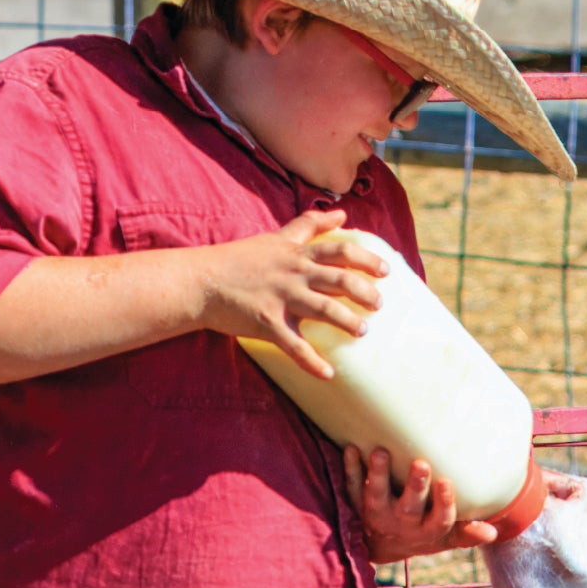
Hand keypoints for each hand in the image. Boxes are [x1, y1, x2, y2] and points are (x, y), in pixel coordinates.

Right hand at [196, 209, 388, 379]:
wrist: (200, 281)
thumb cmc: (238, 260)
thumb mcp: (276, 237)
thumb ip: (309, 225)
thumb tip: (341, 214)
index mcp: (296, 253)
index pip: (340, 250)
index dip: (367, 259)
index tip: (386, 270)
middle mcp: (293, 273)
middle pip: (339, 279)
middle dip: (365, 292)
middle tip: (379, 305)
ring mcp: (280, 298)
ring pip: (324, 309)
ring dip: (348, 322)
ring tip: (363, 331)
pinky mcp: (267, 323)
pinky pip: (295, 346)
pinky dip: (312, 363)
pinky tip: (328, 374)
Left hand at [344, 446, 499, 563]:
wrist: (383, 545)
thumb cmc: (423, 531)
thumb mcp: (446, 538)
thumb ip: (467, 533)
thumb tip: (492, 532)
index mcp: (427, 531)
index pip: (440, 520)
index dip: (444, 503)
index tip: (447, 482)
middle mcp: (402, 524)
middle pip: (409, 507)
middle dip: (415, 486)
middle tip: (421, 463)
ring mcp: (376, 514)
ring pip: (375, 496)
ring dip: (377, 475)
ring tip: (380, 452)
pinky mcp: (356, 504)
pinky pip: (351, 487)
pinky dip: (350, 469)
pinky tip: (350, 448)